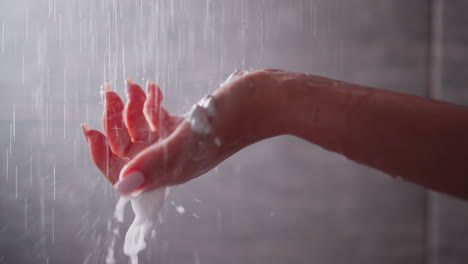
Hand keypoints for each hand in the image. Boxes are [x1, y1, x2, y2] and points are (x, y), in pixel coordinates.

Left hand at [83, 70, 285, 194]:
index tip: (92, 130)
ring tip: (129, 86)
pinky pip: (160, 119)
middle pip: (132, 147)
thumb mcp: (189, 140)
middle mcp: (172, 160)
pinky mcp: (188, 127)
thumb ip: (155, 162)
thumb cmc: (233, 120)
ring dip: (132, 108)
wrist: (265, 102)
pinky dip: (150, 104)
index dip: (104, 155)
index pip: (126, 173)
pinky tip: (149, 88)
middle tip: (109, 93)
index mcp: (171, 171)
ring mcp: (180, 143)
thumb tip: (122, 186)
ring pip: (144, 130)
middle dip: (116, 121)